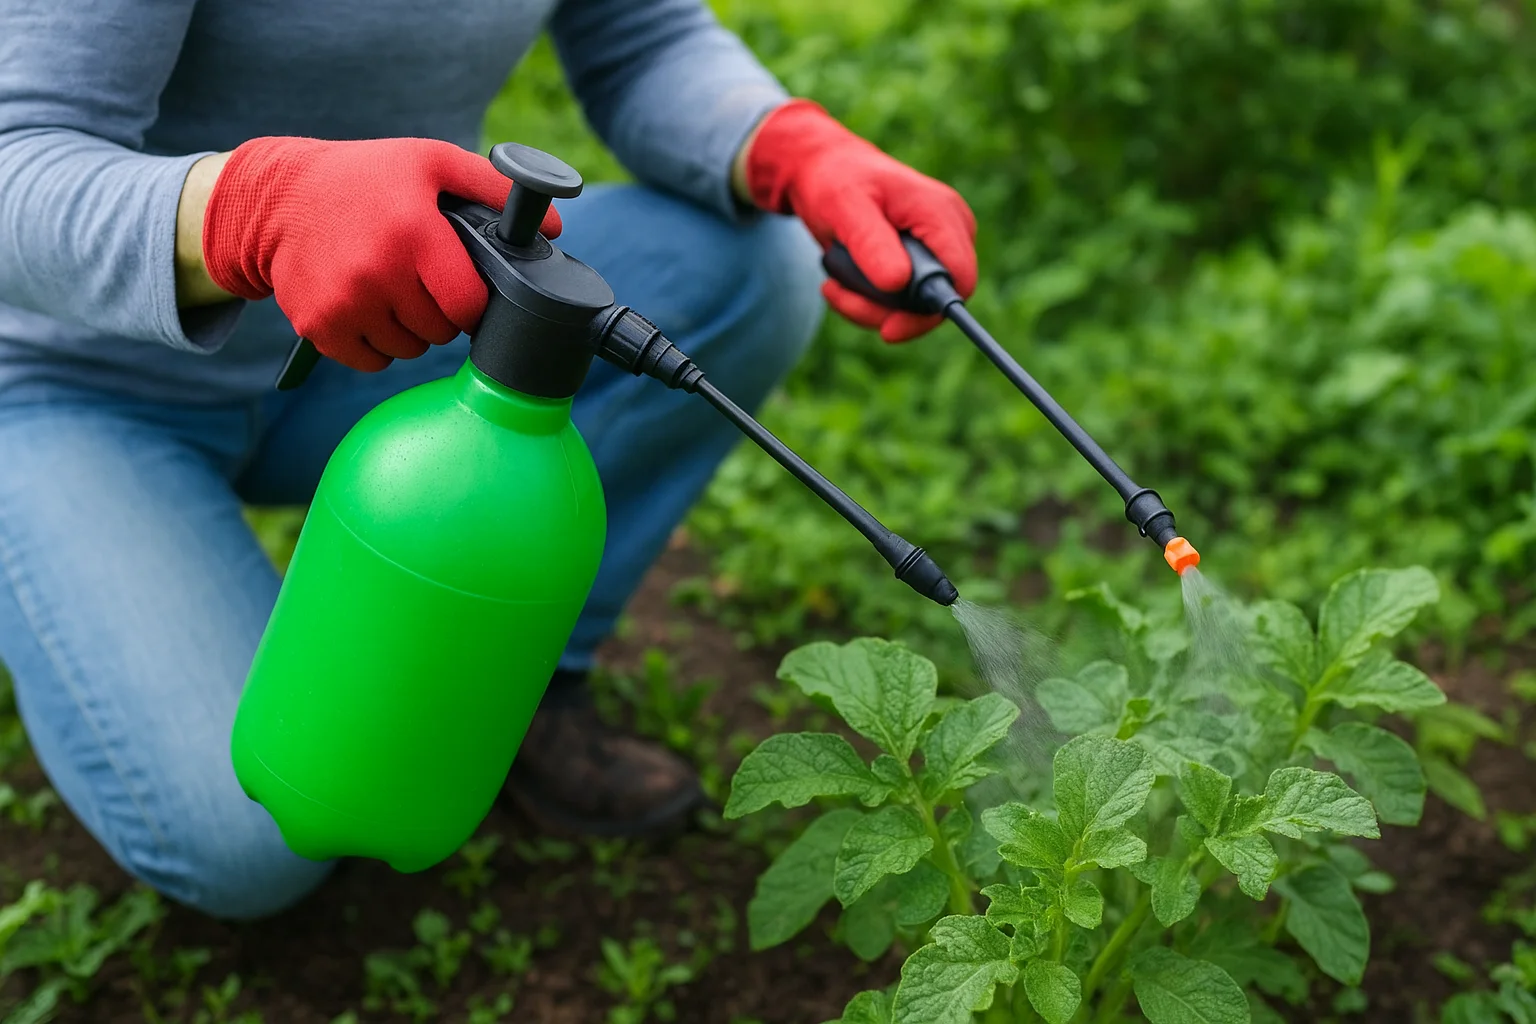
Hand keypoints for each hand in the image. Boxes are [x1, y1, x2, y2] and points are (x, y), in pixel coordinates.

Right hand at [201, 137, 560, 371]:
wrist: (277, 197)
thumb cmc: (366, 178)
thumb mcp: (431, 162)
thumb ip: (494, 188)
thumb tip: (554, 225)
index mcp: (414, 233)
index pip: (469, 306)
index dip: (472, 302)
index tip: (461, 286)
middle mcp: (377, 273)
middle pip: (440, 332)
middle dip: (439, 312)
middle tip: (420, 280)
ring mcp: (344, 303)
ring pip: (409, 351)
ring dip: (409, 331)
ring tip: (392, 291)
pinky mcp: (318, 326)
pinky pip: (372, 363)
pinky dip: (376, 345)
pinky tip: (367, 309)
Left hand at [742, 100, 976, 341]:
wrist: (824, 171)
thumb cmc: (834, 180)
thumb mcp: (844, 207)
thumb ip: (871, 244)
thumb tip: (898, 283)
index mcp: (940, 213)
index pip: (960, 279)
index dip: (929, 313)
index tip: (887, 330)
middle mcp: (949, 231)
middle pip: (936, 300)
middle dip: (885, 311)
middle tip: (836, 294)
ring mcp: (937, 246)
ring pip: (916, 307)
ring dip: (870, 308)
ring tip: (832, 285)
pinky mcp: (921, 261)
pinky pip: (903, 301)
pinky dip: (869, 302)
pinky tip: (840, 283)